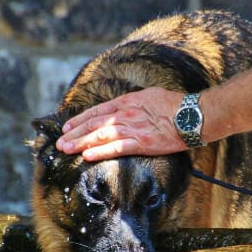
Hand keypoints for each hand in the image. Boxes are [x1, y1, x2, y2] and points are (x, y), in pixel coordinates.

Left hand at [56, 87, 186, 160]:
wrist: (191, 115)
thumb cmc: (174, 105)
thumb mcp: (149, 96)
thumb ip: (133, 102)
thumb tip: (123, 106)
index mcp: (127, 101)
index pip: (97, 111)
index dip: (80, 119)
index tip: (67, 127)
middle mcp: (125, 114)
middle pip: (94, 124)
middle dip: (75, 133)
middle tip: (60, 142)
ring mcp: (132, 129)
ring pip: (100, 136)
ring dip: (81, 143)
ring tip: (66, 149)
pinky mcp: (141, 143)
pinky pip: (116, 148)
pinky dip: (100, 152)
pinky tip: (87, 156)